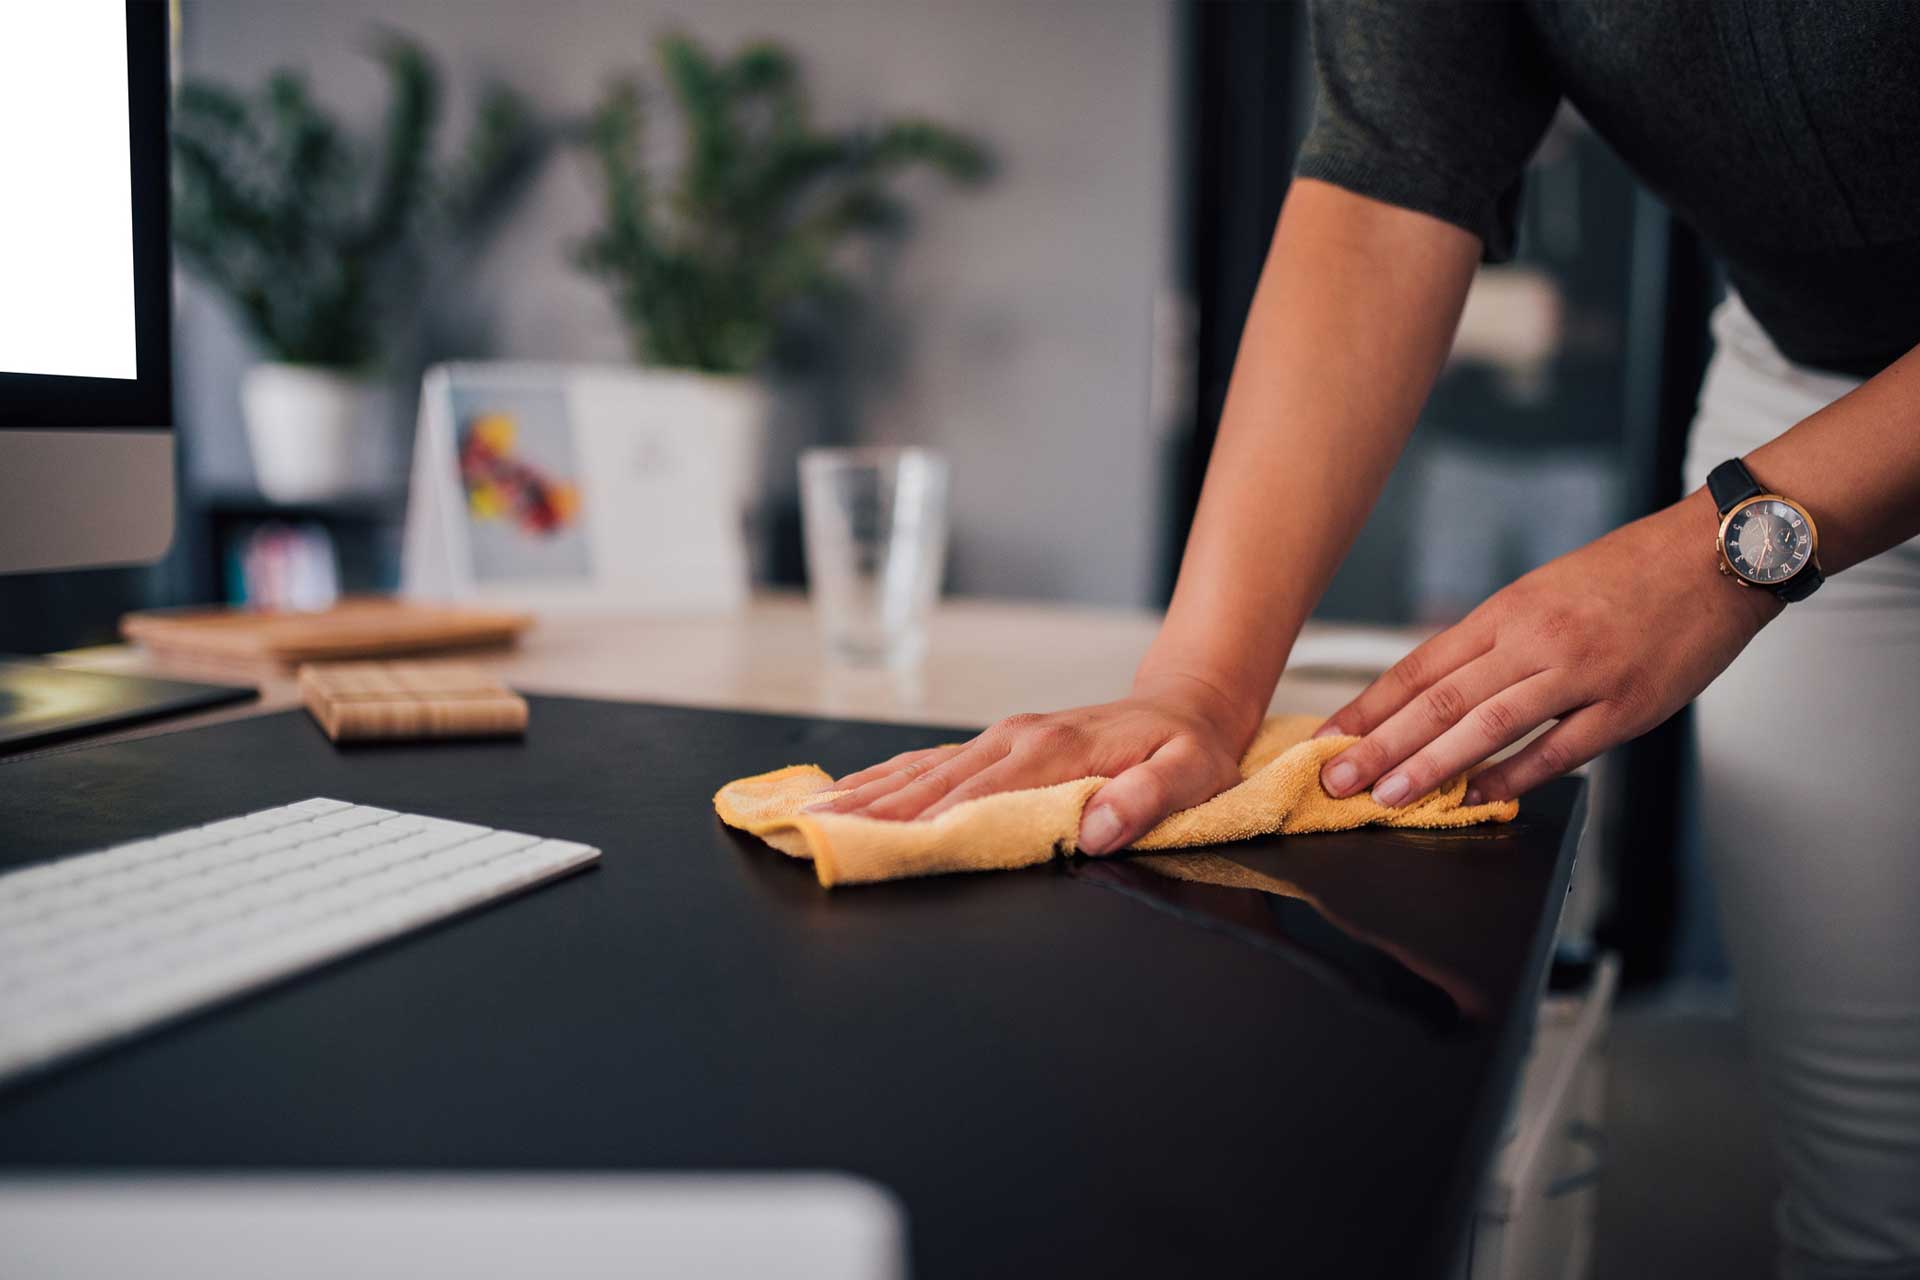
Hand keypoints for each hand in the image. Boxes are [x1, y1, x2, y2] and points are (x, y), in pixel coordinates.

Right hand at [806, 674, 1256, 854]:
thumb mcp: (1191, 775)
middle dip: (869, 813)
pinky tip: (851, 792)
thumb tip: (1097, 830)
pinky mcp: (998, 743)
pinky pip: (932, 762)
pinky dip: (885, 777)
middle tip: (812, 837)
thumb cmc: (1189, 749)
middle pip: (930, 784)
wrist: (1186, 704)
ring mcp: (1002, 738)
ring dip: (864, 795)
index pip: (976, 799)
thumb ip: (1148, 800)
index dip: (921, 826)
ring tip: (811, 815)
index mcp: (1053, 753)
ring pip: (920, 771)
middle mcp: (1015, 740)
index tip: (870, 846)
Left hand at [1315, 489, 1779, 805]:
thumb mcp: (1545, 590)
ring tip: (1387, 798)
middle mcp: (1534, 639)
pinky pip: (1560, 750)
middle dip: (1380, 745)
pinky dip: (1515, 778)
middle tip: (1336, 780)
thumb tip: (1440, 692)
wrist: (1717, 553)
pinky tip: (1478, 799)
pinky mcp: (1627, 706)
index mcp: (1507, 610)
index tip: (1328, 737)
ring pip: (1488, 725)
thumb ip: (1496, 641)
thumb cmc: (1629, 572)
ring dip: (1432, 766)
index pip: (1420, 665)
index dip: (1370, 706)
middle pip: (1440, 699)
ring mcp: (1580, 673)